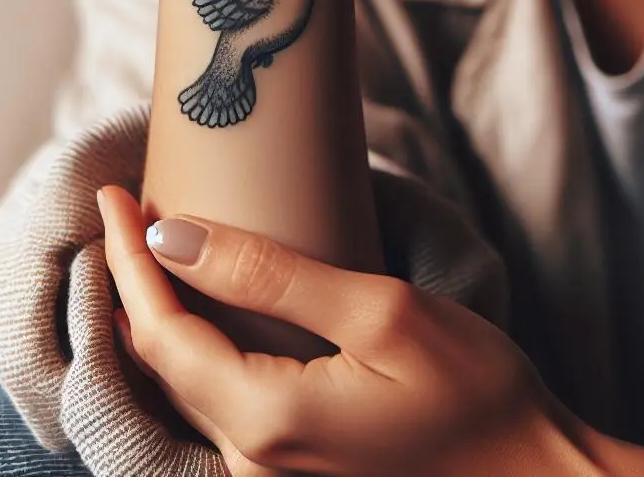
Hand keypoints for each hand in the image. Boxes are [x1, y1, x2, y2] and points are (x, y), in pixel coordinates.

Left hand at [97, 186, 594, 476]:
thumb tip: (170, 236)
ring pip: (182, 389)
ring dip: (160, 317)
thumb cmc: (478, 393)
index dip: (126, 258)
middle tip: (125, 209)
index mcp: (264, 417)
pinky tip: (204, 312)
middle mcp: (251, 461)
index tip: (111, 195)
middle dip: (133, 283)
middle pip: (160, 364)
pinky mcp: (291, 476)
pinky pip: (217, 408)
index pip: (159, 330)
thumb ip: (270, 274)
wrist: (532, 474)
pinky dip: (196, 353)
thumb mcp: (381, 311)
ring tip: (151, 250)